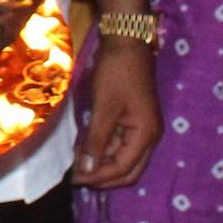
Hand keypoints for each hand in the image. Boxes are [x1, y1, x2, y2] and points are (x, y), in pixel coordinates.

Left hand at [73, 36, 160, 188]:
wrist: (126, 43)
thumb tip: (87, 170)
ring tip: (76, 162)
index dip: (98, 177)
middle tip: (76, 177)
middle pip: (127, 170)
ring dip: (100, 162)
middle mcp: (148, 137)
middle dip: (102, 176)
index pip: (123, 169)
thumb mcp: (104, 107)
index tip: (74, 179)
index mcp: (146, 135)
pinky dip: (101, 148)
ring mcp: (141, 129)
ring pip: (122, 158)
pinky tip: (83, 147)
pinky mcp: (132, 121)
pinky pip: (118, 144)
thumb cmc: (116, 73)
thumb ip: (96, 140)